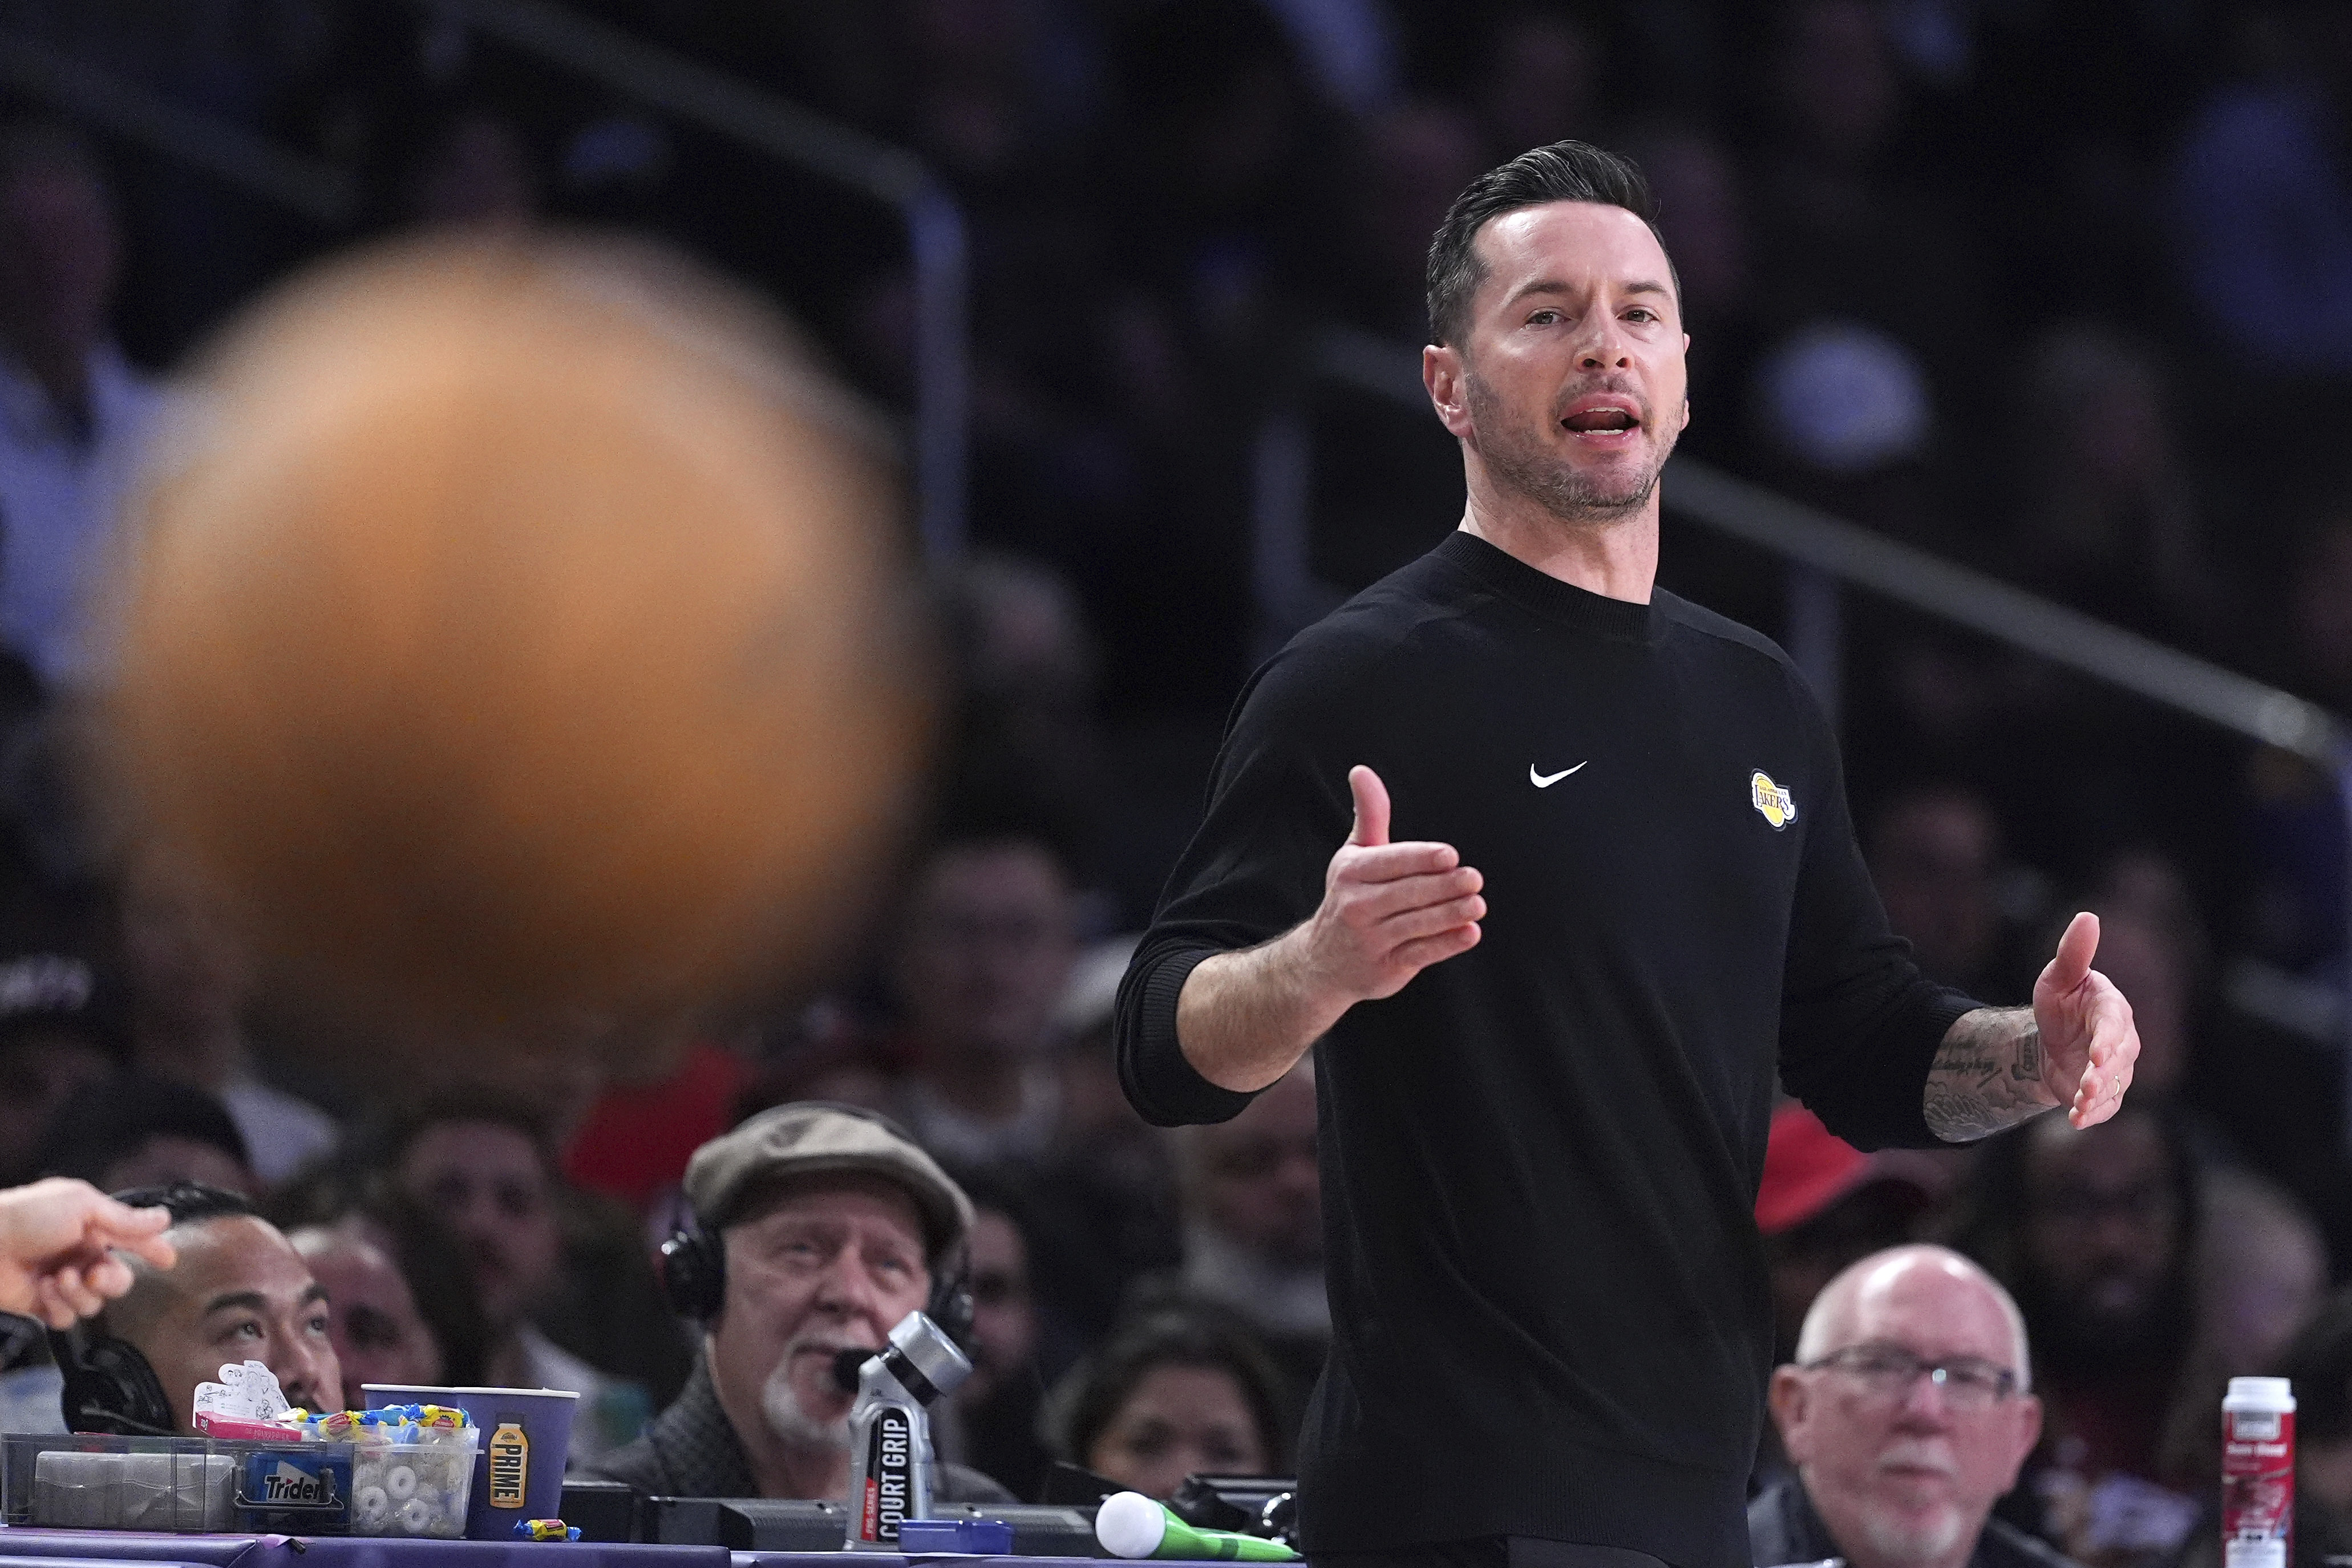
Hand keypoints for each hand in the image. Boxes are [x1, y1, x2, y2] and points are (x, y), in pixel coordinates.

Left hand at [0, 1178, 177, 1327]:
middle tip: (94, 1275)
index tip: (167, 1260)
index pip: (133, 1241)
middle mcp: (81, 1257)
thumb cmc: (27, 1215)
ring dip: (78, 1293)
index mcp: (94, 1229)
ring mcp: (63, 1282)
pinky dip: (58, 1306)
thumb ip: (124, 1219)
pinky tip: (43, 1289)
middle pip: (119, 1282)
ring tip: (57, 1278)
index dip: (153, 1250)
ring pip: (94, 1304)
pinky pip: (67, 1319)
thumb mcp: (82, 1206)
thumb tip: (163, 1219)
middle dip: (111, 1282)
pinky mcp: (42, 1305)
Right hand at [1294, 766, 1483, 1006]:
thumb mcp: (1354, 855)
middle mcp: (1356, 906)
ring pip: (1417, 923)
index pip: (1391, 862)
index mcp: (1351, 873)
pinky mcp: (1386, 967)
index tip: (1449, 856)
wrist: (1322, 962)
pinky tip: (1470, 933)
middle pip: (1407, 893)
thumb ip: (1369, 814)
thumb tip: (1362, 770)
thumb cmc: (1349, 897)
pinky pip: (1421, 953)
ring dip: (1450, 914)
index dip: (1421, 859)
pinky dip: (1447, 944)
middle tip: (1474, 879)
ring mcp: (1371, 940)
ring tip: (1477, 904)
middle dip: (1443, 886)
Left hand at [2032, 911, 2139, 1128]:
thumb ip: (2073, 953)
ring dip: (2097, 1098)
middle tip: (2089, 1084)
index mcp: (2111, 1010)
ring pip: (2114, 1086)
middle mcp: (2121, 1041)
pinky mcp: (2107, 1093)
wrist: (2050, 1039)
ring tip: (2079, 1105)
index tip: (2098, 1054)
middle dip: (2105, 1073)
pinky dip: (2092, 1114)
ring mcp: (2117, 1070)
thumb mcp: (2058, 977)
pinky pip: (2106, 1107)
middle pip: (2119, 1059)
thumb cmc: (2059, 1002)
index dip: (2108, 1040)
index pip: (2114, 1025)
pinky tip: (2076, 1119)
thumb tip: (2088, 917)